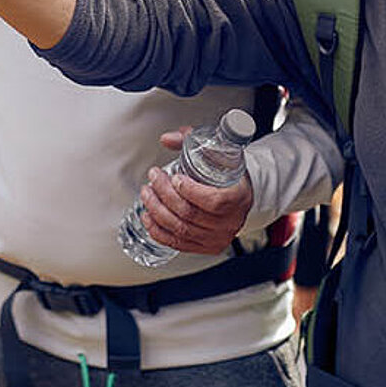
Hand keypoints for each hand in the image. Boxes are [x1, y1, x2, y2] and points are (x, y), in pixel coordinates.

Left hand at [142, 127, 254, 253]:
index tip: (174, 177)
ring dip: (157, 211)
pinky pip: (177, 243)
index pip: (214, 201)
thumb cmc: (227, 173)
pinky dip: (158, 230)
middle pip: (190, 214)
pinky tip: (148, 216)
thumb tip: (167, 139)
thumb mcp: (216, 152)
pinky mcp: (205, 247)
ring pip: (180, 229)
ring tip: (147, 194)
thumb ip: (191, 140)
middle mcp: (229, 222)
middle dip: (164, 194)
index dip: (190, 190)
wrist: (238, 195)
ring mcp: (217, 237)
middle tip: (153, 179)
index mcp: (238, 198)